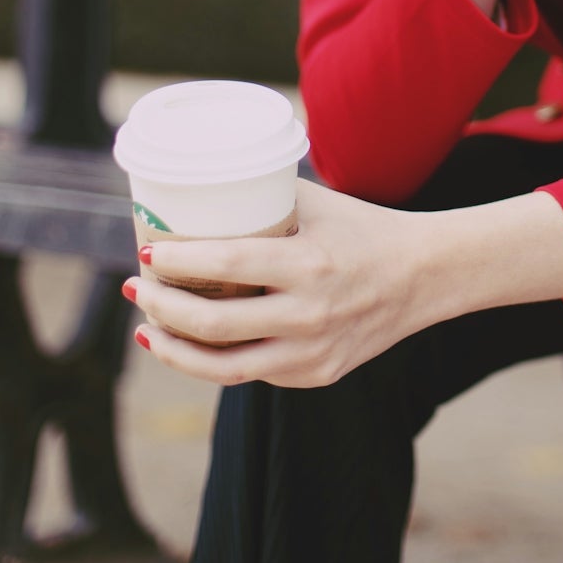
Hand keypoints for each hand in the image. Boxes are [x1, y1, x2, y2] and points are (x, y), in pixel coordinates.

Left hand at [123, 179, 438, 388]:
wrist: (423, 276)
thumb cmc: (363, 228)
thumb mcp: (318, 203)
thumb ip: (264, 197)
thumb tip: (201, 186)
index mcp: (310, 264)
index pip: (226, 266)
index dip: (179, 262)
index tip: (149, 252)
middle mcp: (310, 315)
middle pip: (213, 325)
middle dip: (161, 308)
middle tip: (138, 287)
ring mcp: (312, 353)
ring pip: (223, 367)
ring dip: (174, 349)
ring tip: (148, 330)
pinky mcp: (316, 375)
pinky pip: (253, 372)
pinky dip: (215, 359)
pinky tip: (192, 344)